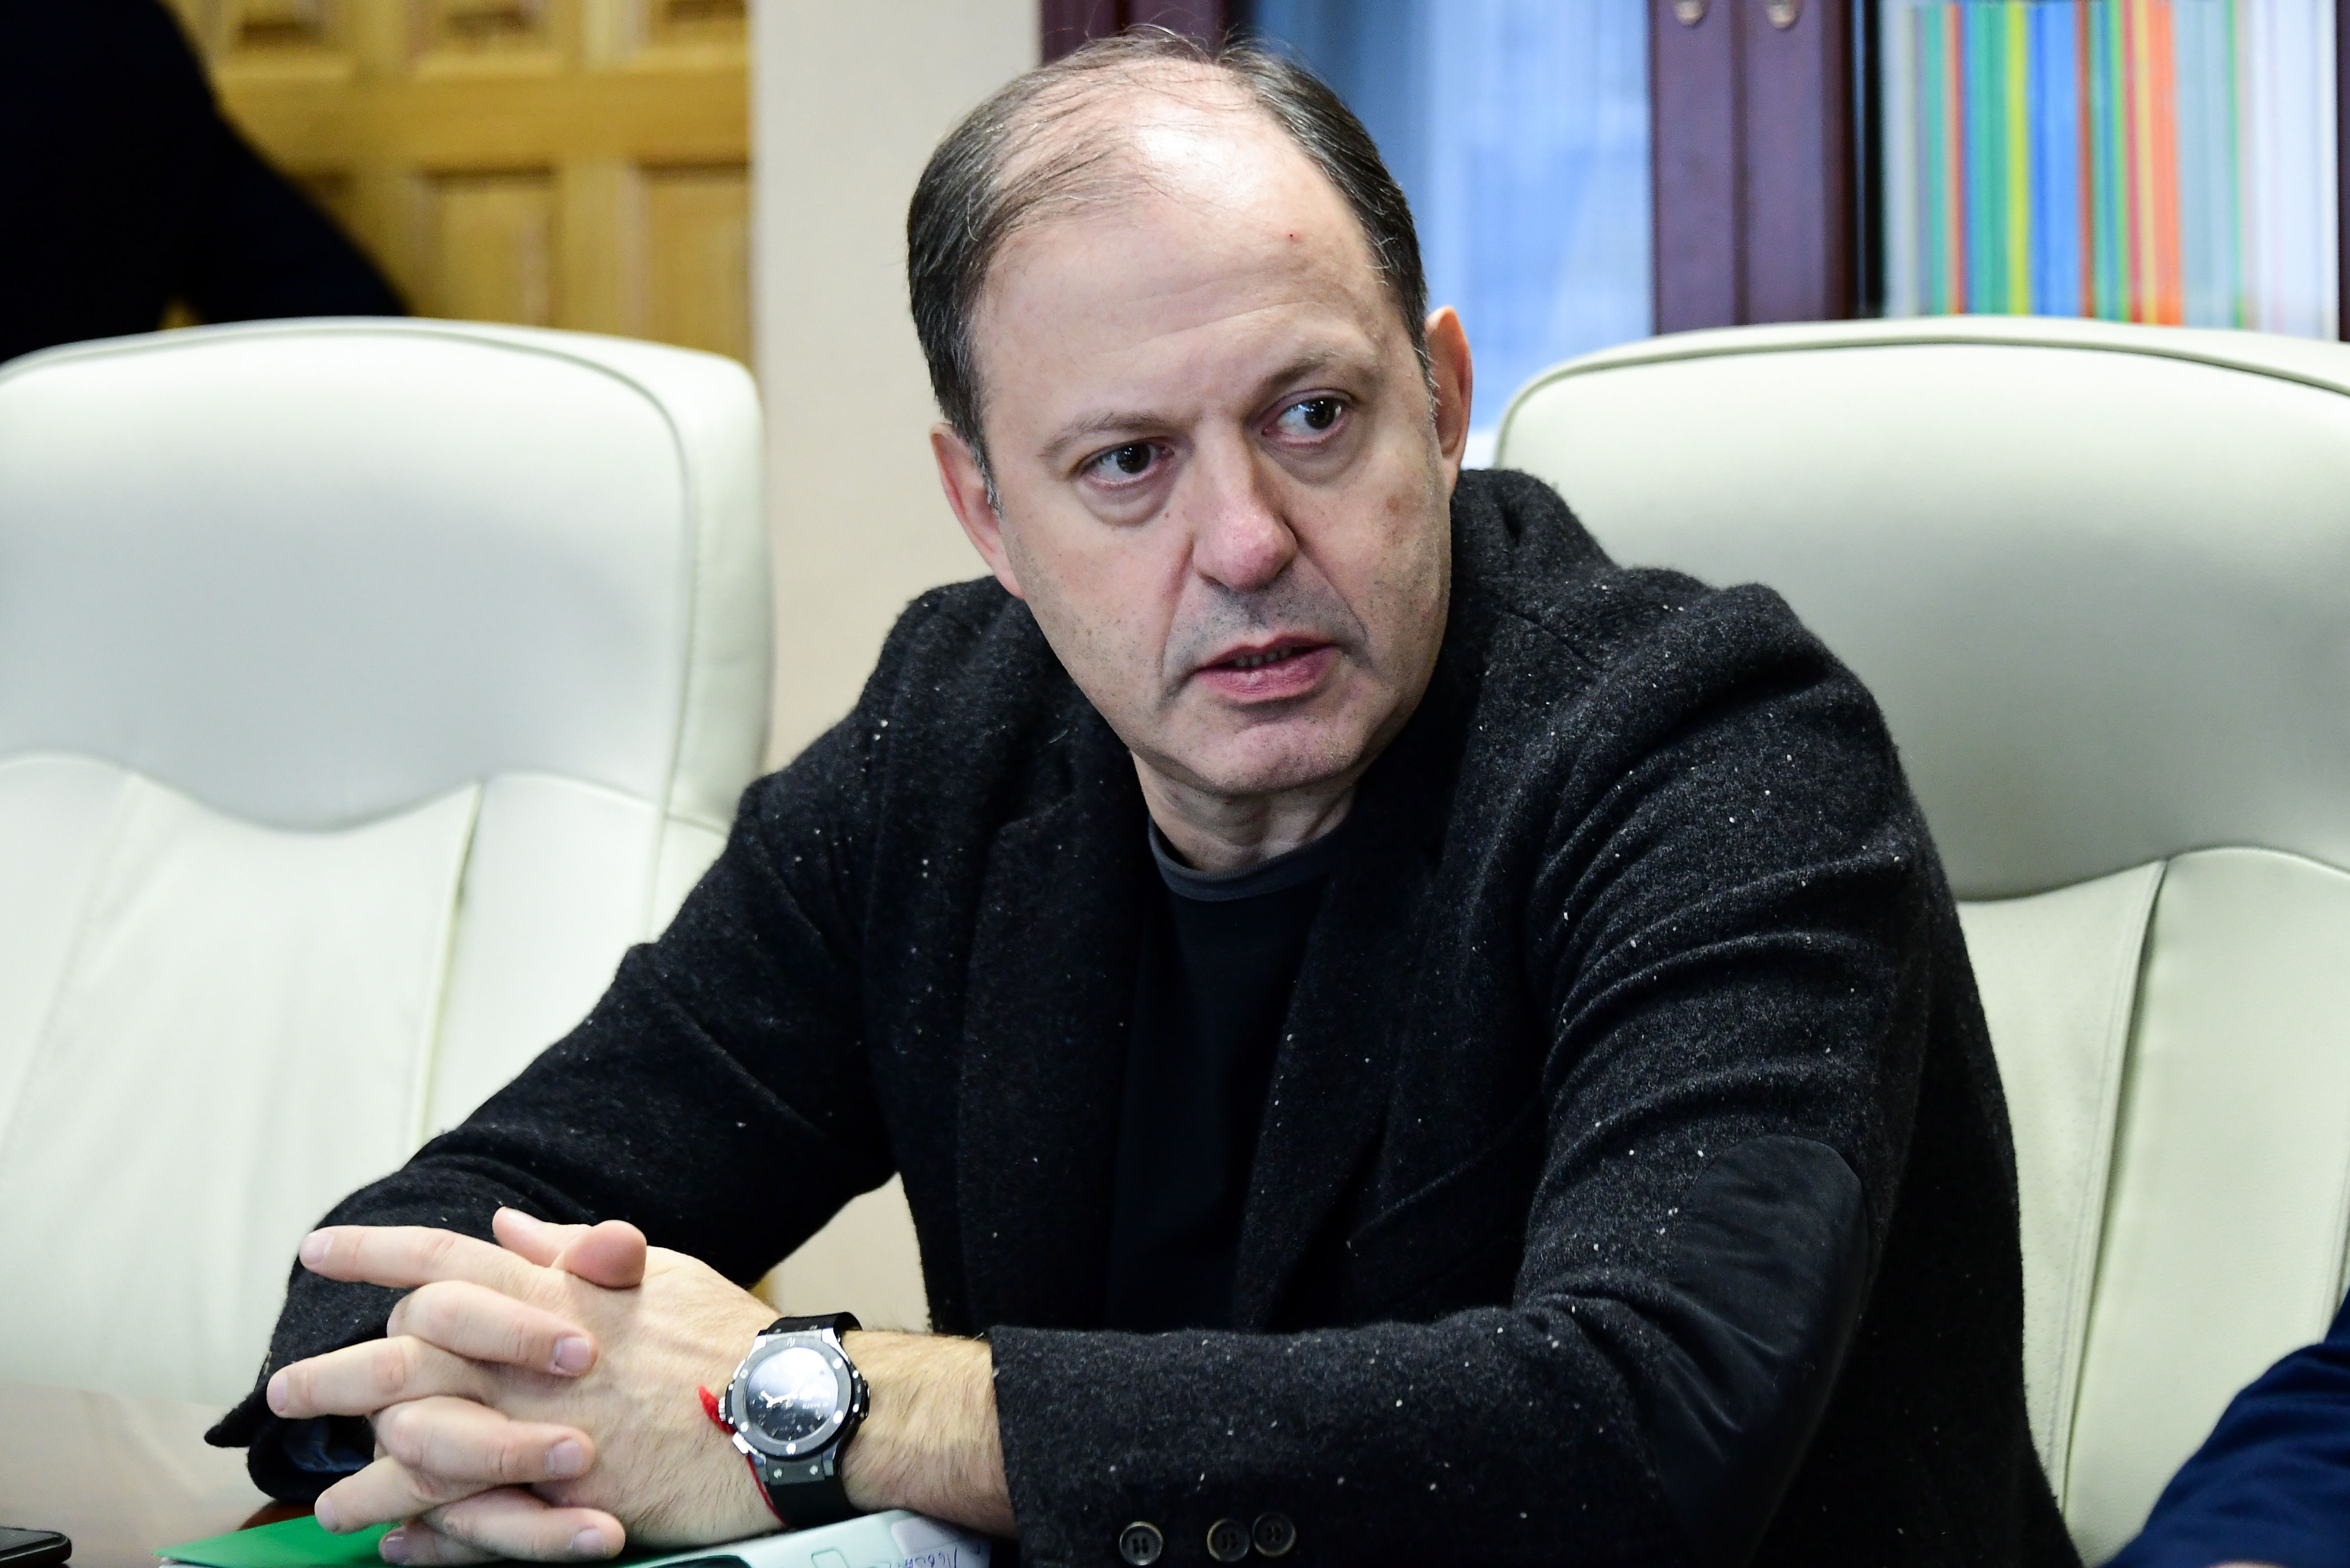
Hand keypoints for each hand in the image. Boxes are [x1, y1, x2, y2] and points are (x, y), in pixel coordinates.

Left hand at [269, 1210, 776, 1560]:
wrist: (787, 1412)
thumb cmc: (728, 1338)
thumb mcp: (657, 1271)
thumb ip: (573, 1249)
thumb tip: (506, 1223)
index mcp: (556, 1291)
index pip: (446, 1258)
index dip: (377, 1249)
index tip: (319, 1248)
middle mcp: (535, 1356)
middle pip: (407, 1355)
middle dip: (335, 1373)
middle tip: (279, 1394)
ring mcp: (545, 1427)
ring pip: (423, 1448)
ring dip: (366, 1477)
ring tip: (329, 1501)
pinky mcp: (565, 1496)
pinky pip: (472, 1519)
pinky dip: (429, 1532)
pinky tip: (401, 1542)